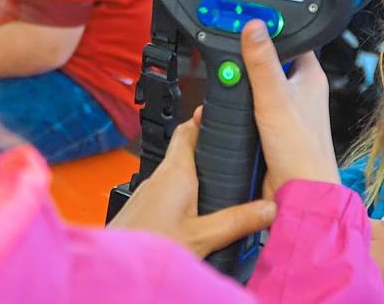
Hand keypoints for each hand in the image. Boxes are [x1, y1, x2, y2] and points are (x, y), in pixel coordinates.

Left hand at [108, 112, 276, 257]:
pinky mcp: (144, 208)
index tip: (220, 113)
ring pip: (177, 172)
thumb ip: (236, 222)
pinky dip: (186, 191)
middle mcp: (159, 176)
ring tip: (221, 177)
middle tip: (231, 149)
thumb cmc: (148, 247)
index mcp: (175, 172)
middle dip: (207, 148)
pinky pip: (169, 190)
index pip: (188, 130)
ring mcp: (149, 192)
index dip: (204, 119)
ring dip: (197, 171)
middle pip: (185, 150)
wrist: (114, 269)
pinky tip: (198, 208)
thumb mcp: (202, 237)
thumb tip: (269, 209)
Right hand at [242, 20, 339, 196]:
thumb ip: (262, 62)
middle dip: (247, 61)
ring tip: (226, 79)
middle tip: (228, 54)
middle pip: (268, 63)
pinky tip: (228, 107)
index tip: (247, 20)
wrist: (297, 195)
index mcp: (310, 76)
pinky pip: (249, 110)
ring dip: (240, 86)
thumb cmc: (302, 152)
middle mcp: (299, 92)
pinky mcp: (270, 130)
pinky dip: (237, 108)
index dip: (271, 30)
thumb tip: (255, 26)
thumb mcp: (276, 97)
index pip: (290, 40)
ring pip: (256, 87)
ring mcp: (284, 112)